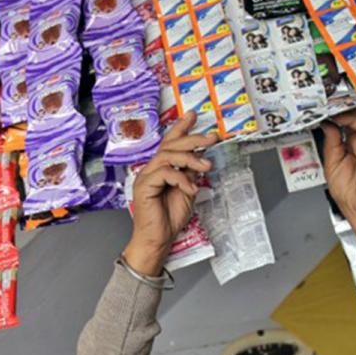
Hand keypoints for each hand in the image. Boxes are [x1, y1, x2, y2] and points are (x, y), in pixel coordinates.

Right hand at [123, 112, 213, 275]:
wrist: (158, 239)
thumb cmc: (169, 219)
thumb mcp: (187, 191)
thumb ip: (190, 174)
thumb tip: (200, 159)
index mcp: (160, 169)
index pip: (170, 143)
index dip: (181, 128)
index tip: (193, 115)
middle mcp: (151, 170)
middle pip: (170, 145)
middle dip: (192, 138)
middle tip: (211, 137)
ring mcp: (146, 177)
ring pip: (168, 156)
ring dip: (190, 158)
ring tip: (206, 166)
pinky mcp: (144, 186)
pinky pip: (165, 173)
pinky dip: (181, 179)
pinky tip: (191, 188)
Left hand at [320, 107, 355, 258]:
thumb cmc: (352, 195)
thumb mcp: (333, 164)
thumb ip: (332, 143)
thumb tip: (328, 124)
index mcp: (354, 146)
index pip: (349, 122)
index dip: (339, 112)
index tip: (327, 104)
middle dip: (346, 106)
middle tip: (332, 96)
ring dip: (350, 108)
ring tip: (336, 102)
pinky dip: (354, 119)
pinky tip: (342, 116)